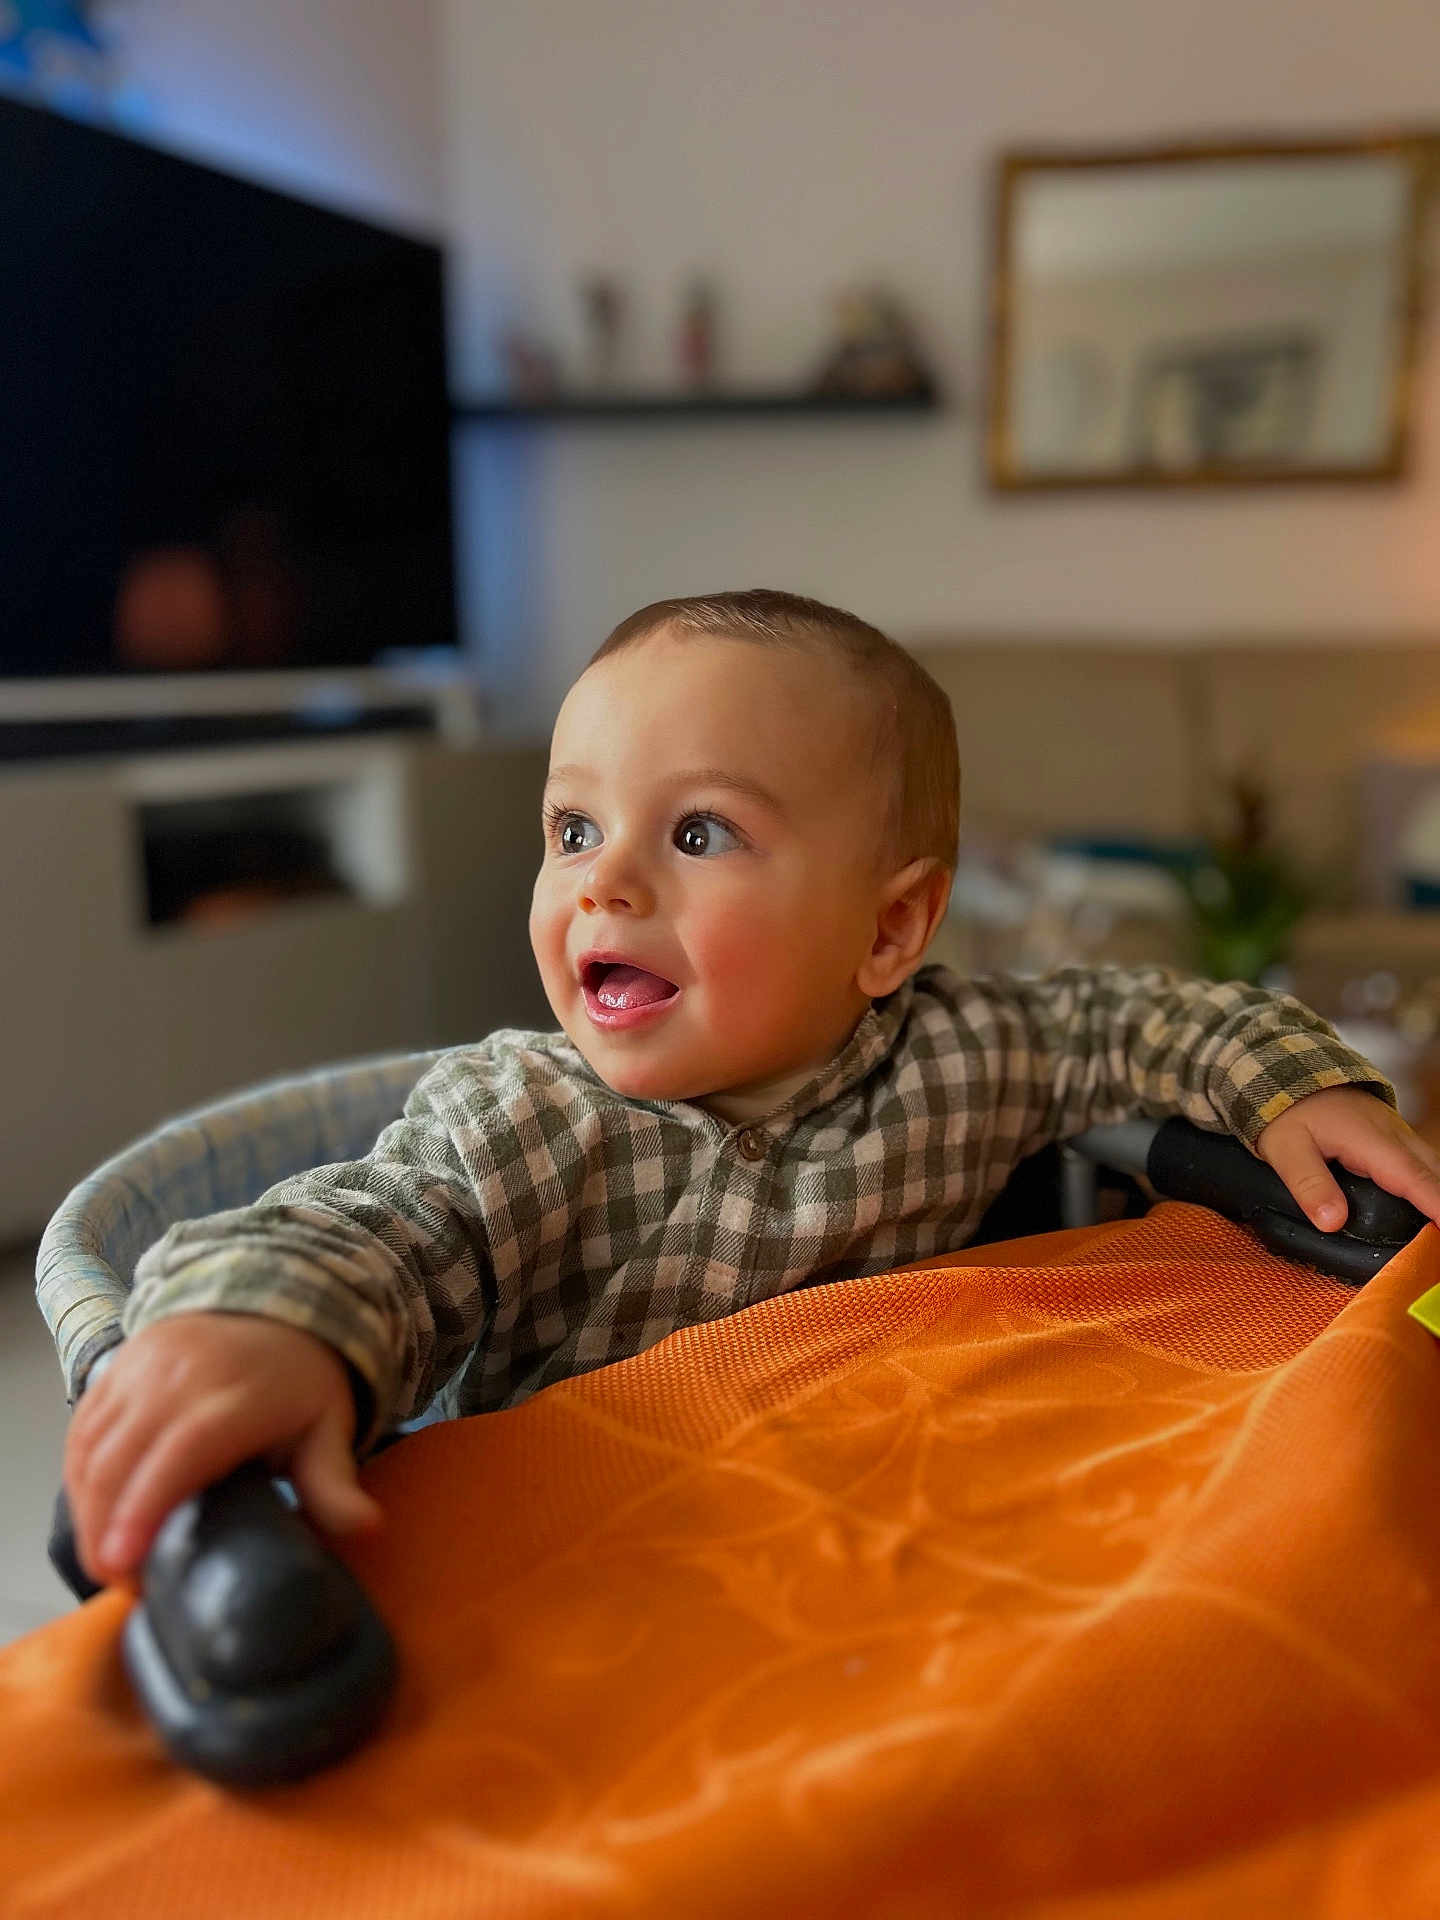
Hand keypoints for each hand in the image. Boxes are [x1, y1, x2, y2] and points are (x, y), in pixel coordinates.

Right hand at [64, 1313, 381, 1587]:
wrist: (274, 1304)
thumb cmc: (300, 1382)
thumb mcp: (329, 1428)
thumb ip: (334, 1482)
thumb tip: (367, 1527)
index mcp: (237, 1395)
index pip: (181, 1452)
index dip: (145, 1507)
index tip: (124, 1563)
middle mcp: (180, 1376)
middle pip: (121, 1457)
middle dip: (104, 1528)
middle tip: (118, 1582)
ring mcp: (142, 1366)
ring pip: (92, 1445)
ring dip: (87, 1509)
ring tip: (103, 1560)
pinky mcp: (118, 1365)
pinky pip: (83, 1426)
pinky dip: (78, 1476)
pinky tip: (90, 1515)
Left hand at [1255, 1087, 1439, 1234]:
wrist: (1292, 1075)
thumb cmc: (1290, 1110)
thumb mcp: (1286, 1149)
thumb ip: (1309, 1185)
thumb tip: (1332, 1221)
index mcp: (1373, 1141)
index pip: (1415, 1180)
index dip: (1436, 1207)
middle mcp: (1396, 1137)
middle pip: (1433, 1177)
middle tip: (1433, 1245)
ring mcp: (1399, 1135)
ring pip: (1430, 1169)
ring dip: (1434, 1197)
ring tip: (1430, 1234)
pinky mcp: (1395, 1138)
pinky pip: (1420, 1165)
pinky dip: (1425, 1187)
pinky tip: (1420, 1209)